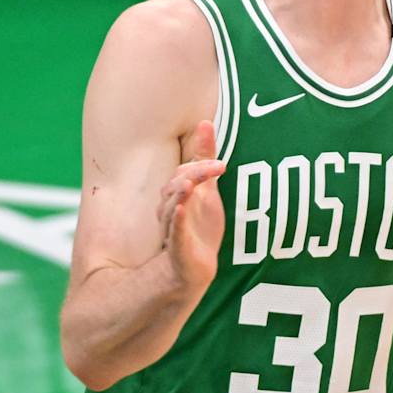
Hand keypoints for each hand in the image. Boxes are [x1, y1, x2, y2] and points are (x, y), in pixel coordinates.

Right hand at [160, 120, 225, 289]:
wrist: (194, 271)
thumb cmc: (198, 228)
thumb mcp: (207, 190)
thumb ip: (203, 159)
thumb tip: (204, 122)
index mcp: (178, 194)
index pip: (186, 173)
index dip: (203, 164)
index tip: (220, 159)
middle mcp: (171, 209)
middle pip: (177, 186)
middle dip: (193, 175)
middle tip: (215, 167)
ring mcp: (173, 229)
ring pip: (171, 208)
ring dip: (179, 194)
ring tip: (187, 183)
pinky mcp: (178, 249)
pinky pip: (174, 233)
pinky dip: (175, 220)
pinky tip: (179, 209)